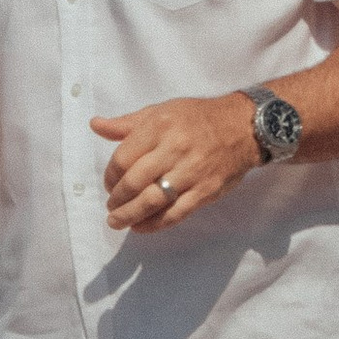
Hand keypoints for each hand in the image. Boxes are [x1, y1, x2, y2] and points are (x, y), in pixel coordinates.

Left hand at [91, 93, 261, 233]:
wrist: (243, 127)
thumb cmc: (197, 118)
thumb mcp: (160, 111)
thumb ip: (126, 124)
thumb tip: (95, 125)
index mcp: (159, 126)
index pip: (123, 158)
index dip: (110, 176)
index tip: (109, 184)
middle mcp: (174, 148)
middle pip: (134, 182)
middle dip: (117, 199)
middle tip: (111, 207)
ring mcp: (191, 172)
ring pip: (152, 201)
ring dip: (130, 215)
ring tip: (118, 221)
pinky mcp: (205, 191)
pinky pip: (175, 213)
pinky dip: (154, 224)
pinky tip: (141, 227)